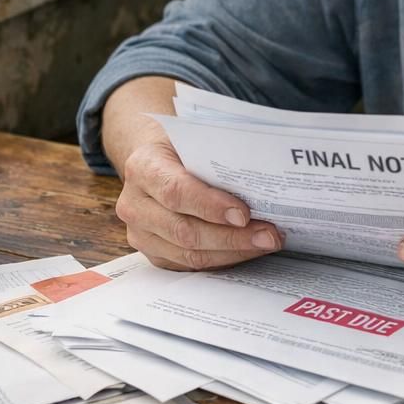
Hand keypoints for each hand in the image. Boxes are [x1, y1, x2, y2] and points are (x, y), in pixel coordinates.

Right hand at [112, 117, 281, 270]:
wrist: (154, 161)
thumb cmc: (181, 148)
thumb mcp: (194, 139)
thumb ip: (215, 156)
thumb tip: (260, 178)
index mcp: (142, 168)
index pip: (175, 191)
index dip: (210, 206)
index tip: (244, 214)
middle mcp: (135, 205)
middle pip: (184, 230)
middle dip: (232, 237)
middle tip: (269, 235)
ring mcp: (141, 234)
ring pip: (189, 254)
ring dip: (232, 252)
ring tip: (265, 243)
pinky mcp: (153, 253)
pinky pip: (190, 265)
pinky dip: (223, 260)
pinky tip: (247, 251)